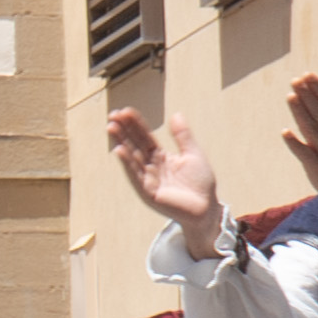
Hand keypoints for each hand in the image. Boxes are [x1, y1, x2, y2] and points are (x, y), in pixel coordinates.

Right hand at [104, 107, 226, 243]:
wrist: (206, 207)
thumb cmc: (200, 183)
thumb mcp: (193, 154)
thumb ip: (183, 136)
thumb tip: (176, 114)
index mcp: (160, 156)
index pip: (144, 137)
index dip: (136, 124)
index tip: (125, 110)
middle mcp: (151, 166)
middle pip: (134, 144)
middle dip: (123, 130)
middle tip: (112, 115)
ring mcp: (148, 178)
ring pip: (132, 157)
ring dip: (121, 142)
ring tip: (111, 127)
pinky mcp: (148, 192)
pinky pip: (136, 175)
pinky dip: (127, 163)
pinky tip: (119, 150)